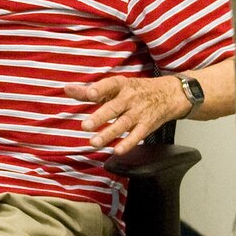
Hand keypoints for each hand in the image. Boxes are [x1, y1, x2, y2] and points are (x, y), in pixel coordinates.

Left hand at [64, 74, 189, 155]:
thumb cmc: (136, 90)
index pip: (109, 85)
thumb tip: (66, 89)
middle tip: (85, 126)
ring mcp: (139, 113)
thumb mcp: (114, 87)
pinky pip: (137, 135)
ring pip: (123, 124)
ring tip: (94, 142)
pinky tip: (117, 150)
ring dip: (109, 134)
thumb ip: (89, 91)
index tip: (90, 94)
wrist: (168, 94)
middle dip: (100, 117)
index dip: (99, 89)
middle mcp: (130, 98)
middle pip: (114, 108)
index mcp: (121, 85)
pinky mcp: (147, 125)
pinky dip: (128, 143)